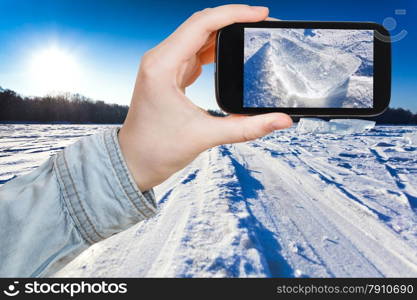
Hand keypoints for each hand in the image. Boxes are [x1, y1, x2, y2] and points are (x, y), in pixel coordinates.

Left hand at [119, 4, 292, 190]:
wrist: (134, 162)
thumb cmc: (157, 149)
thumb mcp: (206, 136)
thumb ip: (247, 128)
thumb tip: (281, 119)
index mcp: (162, 66)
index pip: (202, 24)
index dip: (234, 14)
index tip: (261, 15)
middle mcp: (160, 59)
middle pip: (200, 25)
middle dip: (232, 20)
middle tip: (261, 24)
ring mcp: (163, 65)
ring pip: (197, 36)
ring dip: (224, 33)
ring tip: (251, 35)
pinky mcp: (169, 74)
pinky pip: (194, 52)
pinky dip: (215, 48)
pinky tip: (232, 53)